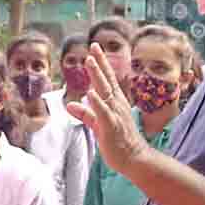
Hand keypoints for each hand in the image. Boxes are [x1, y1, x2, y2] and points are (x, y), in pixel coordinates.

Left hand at [67, 43, 148, 174]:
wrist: (134, 159)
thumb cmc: (118, 141)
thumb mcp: (98, 124)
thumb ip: (85, 113)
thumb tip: (70, 104)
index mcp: (115, 102)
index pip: (107, 79)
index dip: (101, 63)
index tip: (94, 48)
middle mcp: (116, 104)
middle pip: (107, 80)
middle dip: (100, 62)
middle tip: (94, 46)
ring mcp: (115, 114)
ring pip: (105, 92)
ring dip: (97, 76)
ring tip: (89, 61)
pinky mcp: (111, 126)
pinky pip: (103, 113)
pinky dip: (97, 102)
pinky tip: (91, 93)